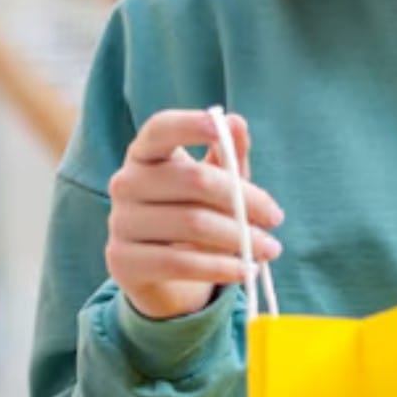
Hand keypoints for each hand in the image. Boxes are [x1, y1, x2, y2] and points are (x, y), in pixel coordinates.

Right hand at [106, 109, 284, 319]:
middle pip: (193, 179)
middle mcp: (126, 182)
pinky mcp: (123, 261)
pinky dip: (221, 268)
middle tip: (276, 218)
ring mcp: (121, 222)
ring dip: (241, 238)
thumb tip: (236, 123)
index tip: (221, 128)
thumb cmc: (193, 211)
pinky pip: (180, 264)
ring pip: (193, 223)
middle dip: (244, 199)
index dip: (189, 125)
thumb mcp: (215, 181)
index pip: (161, 129)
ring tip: (270, 249)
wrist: (162, 273)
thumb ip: (228, 153)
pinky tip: (246, 270)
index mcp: (145, 152)